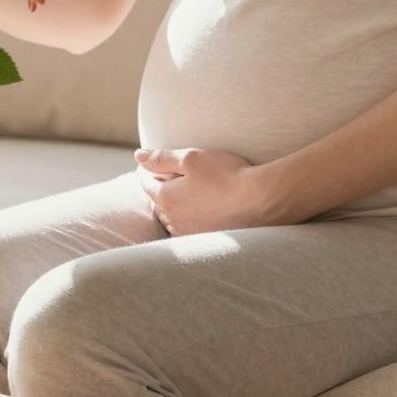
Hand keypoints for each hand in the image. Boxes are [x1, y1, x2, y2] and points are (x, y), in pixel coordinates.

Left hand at [134, 145, 276, 234]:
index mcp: (166, 198)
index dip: (146, 170)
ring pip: (171, 217)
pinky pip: (187, 228)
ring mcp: (189, 232)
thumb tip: (138, 156)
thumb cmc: (225, 175)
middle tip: (162, 176)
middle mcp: (173, 219)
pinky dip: (186, 218)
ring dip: (171, 206)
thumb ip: (162, 157)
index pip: (145, 182)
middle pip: (157, 201)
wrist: (258, 201)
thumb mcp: (191, 158)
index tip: (148, 163)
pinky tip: (197, 212)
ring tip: (180, 194)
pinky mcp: (205, 240)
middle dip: (157, 188)